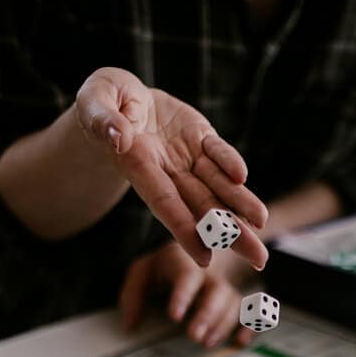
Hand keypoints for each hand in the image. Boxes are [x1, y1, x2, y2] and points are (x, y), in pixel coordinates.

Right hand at [75, 67, 268, 268]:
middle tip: (258, 259)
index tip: (204, 257)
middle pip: (201, 206)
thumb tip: (117, 137)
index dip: (184, 228)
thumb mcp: (93, 101)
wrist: (122, 98)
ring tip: (262, 223)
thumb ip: (102, 119)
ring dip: (240, 206)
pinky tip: (244, 179)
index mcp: (137, 166)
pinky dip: (231, 163)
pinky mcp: (201, 139)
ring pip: (217, 186)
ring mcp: (186, 157)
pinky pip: (218, 153)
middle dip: (229, 233)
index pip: (164, 202)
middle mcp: (166, 170)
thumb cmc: (101, 101)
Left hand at [120, 241, 253, 347]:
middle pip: (215, 292)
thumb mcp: (144, 272)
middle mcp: (211, 274)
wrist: (201, 250)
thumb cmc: (166, 268)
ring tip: (207, 342)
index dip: (182, 296)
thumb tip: (130, 326)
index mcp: (186, 262)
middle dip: (206, 315)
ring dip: (222, 324)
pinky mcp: (238, 301)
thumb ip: (133, 295)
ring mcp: (227, 288)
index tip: (174, 316)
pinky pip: (251, 312)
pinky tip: (240, 341)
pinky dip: (250, 325)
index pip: (187, 276)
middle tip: (193, 336)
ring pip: (233, 304)